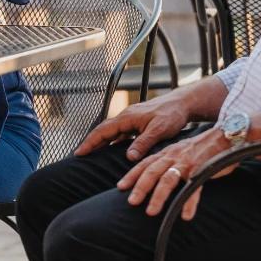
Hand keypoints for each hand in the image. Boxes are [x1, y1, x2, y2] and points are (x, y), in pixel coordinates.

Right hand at [76, 96, 190, 160]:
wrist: (182, 104)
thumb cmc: (172, 114)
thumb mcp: (158, 130)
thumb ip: (143, 143)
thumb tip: (128, 157)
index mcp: (127, 118)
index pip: (102, 131)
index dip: (90, 142)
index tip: (79, 153)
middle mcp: (126, 118)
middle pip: (103, 131)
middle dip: (90, 142)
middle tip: (79, 155)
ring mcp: (131, 120)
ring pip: (111, 132)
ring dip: (100, 142)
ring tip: (91, 155)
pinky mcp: (137, 123)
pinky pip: (120, 134)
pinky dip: (112, 142)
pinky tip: (112, 150)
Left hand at [117, 126, 234, 219]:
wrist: (225, 136)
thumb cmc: (202, 148)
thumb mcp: (180, 152)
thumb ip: (168, 162)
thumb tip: (155, 176)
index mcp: (167, 153)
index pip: (145, 164)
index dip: (132, 175)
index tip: (120, 187)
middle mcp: (174, 157)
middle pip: (152, 171)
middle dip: (140, 187)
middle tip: (131, 202)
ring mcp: (187, 164)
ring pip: (168, 180)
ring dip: (158, 197)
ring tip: (151, 212)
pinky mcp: (202, 171)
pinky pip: (194, 189)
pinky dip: (189, 203)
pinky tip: (185, 216)